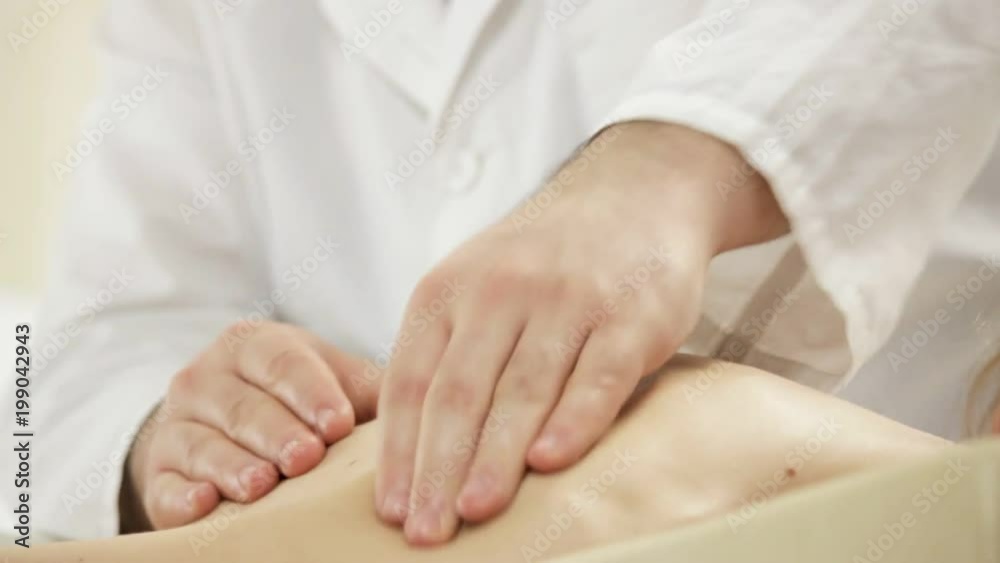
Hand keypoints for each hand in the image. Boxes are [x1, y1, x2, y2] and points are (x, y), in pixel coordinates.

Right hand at [122, 321, 377, 530]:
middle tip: (307, 458)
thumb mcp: (327, 380)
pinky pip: (165, 485)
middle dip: (277, 433)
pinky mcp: (158, 472)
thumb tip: (423, 408)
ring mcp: (177, 425)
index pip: (284, 364)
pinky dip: (182, 497)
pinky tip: (205, 504)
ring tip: (262, 485)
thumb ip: (368, 388)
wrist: (216, 425)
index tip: (340, 424)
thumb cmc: (293, 400)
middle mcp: (207, 378)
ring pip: (203, 444)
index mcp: (254, 346)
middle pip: (244, 407)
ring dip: (233, 466)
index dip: (312, 393)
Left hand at [375, 121, 787, 543]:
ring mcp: (567, 300)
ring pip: (523, 390)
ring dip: (495, 457)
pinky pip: (598, 375)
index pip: (410, 381)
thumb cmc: (541, 261)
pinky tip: (549, 463)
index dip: (398, 450)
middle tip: (423, 532)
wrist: (632, 194)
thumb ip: (445, 354)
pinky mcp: (629, 314)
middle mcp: (501, 291)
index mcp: (449, 290)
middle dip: (437, 468)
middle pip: (459, 393)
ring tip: (472, 513)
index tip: (390, 508)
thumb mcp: (474, 286)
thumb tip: (410, 451)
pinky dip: (573, 420)